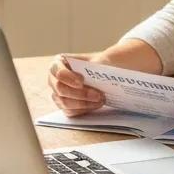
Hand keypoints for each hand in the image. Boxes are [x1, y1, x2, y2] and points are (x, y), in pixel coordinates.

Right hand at [47, 42, 161, 116]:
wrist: (119, 72)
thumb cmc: (112, 64)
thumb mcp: (106, 62)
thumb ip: (98, 67)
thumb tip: (98, 77)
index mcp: (62, 62)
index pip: (55, 69)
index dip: (65, 76)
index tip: (81, 81)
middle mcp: (58, 78)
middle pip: (58, 88)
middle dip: (78, 94)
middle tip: (98, 95)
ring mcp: (62, 93)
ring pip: (63, 101)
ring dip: (82, 103)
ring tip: (100, 100)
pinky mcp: (70, 105)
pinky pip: (70, 111)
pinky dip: (82, 110)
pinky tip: (96, 105)